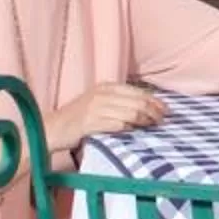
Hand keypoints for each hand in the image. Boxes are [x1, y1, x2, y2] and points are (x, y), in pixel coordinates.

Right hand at [48, 82, 166, 151]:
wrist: (53, 128)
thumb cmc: (78, 118)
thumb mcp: (98, 102)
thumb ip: (118, 102)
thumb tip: (145, 107)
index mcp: (105, 87)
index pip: (137, 91)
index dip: (154, 100)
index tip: (165, 109)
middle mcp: (102, 94)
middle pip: (137, 102)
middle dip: (153, 111)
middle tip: (162, 120)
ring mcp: (96, 108)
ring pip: (130, 113)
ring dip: (144, 121)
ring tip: (151, 126)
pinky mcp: (91, 123)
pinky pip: (118, 125)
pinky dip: (129, 128)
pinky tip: (134, 132)